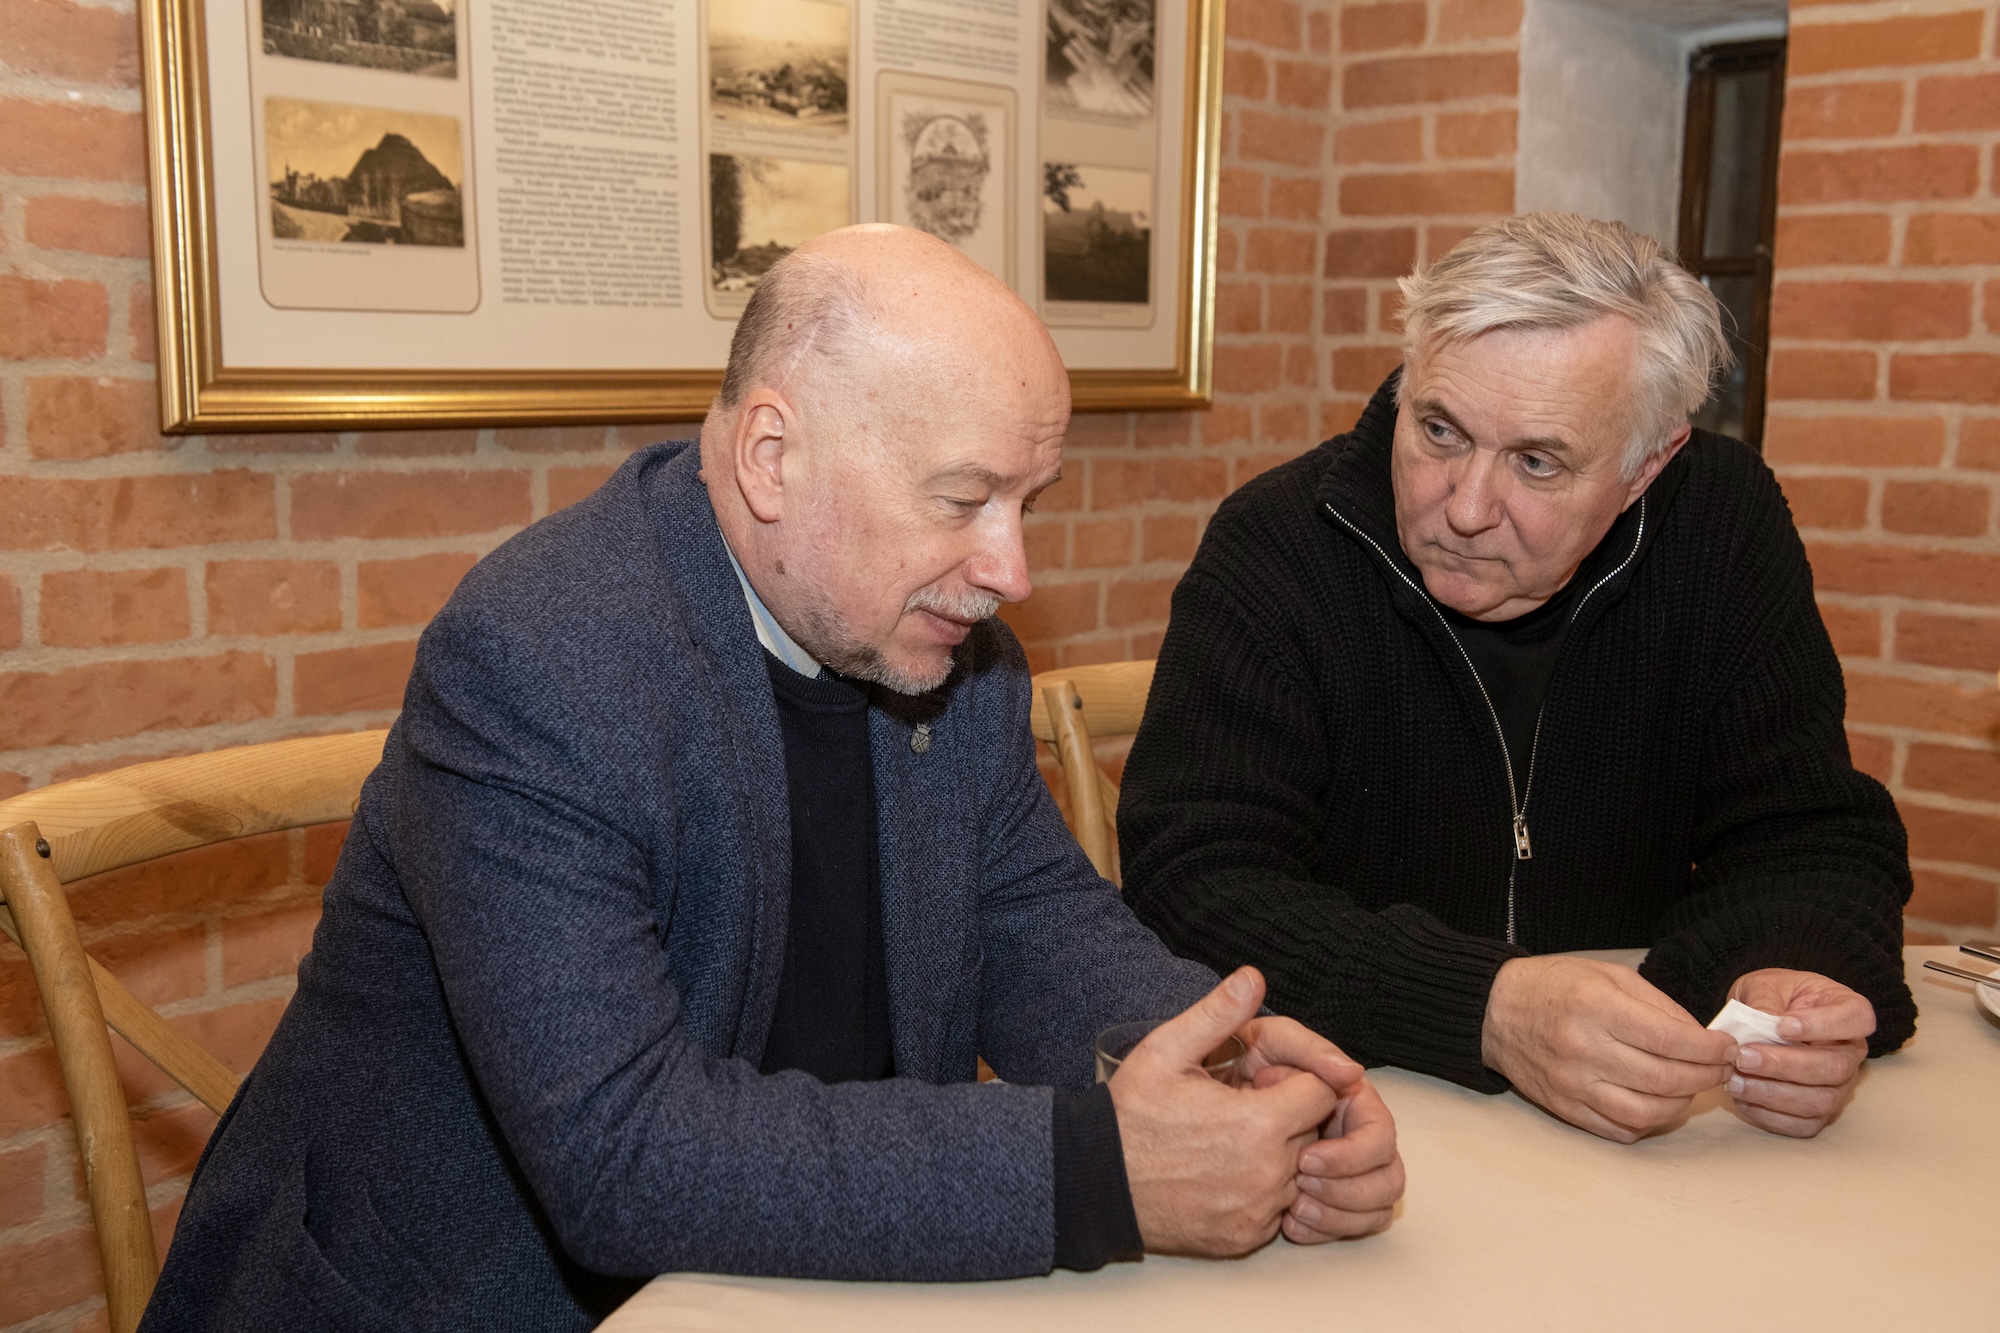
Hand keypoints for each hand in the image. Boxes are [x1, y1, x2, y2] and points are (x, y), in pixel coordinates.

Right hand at [1110, 968, 1343, 1255]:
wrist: (1095, 1182)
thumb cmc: (1131, 1114)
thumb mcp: (1167, 1050)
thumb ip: (1218, 1013)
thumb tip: (1253, 978)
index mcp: (1257, 1124)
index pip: (1321, 1092)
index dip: (1294, 1079)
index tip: (1258, 1079)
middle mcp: (1268, 1174)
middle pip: (1314, 1133)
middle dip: (1286, 1115)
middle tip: (1237, 1107)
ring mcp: (1258, 1210)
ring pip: (1298, 1172)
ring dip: (1277, 1154)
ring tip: (1226, 1140)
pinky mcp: (1245, 1237)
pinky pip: (1276, 1207)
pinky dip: (1259, 1190)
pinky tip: (1221, 1171)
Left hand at [1231, 1013, 1403, 1242]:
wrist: (1208, 1096)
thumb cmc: (1241, 1062)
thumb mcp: (1271, 1041)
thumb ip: (1309, 1048)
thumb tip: (1353, 1072)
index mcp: (1353, 1101)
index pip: (1380, 1137)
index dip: (1350, 1155)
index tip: (1304, 1159)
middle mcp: (1357, 1137)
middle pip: (1388, 1178)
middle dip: (1347, 1190)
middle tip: (1299, 1185)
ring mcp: (1348, 1170)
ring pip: (1376, 1207)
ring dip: (1339, 1214)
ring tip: (1294, 1208)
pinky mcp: (1330, 1197)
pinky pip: (1350, 1226)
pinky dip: (1326, 1230)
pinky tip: (1290, 1223)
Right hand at [1481, 956, 1736, 1142]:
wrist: (1493, 1010)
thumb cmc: (1554, 986)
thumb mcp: (1608, 975)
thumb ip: (1658, 1004)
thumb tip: (1701, 1038)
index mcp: (1597, 1007)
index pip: (1672, 1040)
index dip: (1711, 1049)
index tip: (1727, 1047)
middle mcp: (1584, 1049)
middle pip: (1666, 1079)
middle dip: (1706, 1076)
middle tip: (1719, 1068)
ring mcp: (1572, 1083)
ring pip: (1647, 1113)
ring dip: (1681, 1104)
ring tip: (1689, 1087)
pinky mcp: (1564, 1107)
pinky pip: (1619, 1130)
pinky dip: (1648, 1123)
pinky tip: (1656, 1102)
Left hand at [1724, 969, 1872, 1137]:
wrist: (1758, 1017)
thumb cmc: (1771, 996)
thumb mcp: (1764, 985)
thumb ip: (1765, 1000)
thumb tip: (1761, 1026)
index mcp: (1847, 1010)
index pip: (1858, 1018)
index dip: (1824, 1025)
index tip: (1783, 1025)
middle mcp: (1850, 1052)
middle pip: (1835, 1068)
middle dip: (1786, 1066)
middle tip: (1744, 1057)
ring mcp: (1838, 1085)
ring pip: (1821, 1101)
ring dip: (1774, 1094)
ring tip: (1734, 1080)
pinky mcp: (1818, 1110)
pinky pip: (1804, 1124)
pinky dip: (1771, 1115)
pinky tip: (1742, 1098)